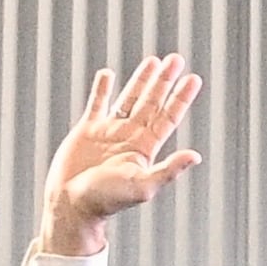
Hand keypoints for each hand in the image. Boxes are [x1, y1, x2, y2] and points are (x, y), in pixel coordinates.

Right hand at [37, 56, 204, 254]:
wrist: (71, 206)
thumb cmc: (106, 201)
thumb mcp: (142, 186)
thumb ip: (168, 170)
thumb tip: (195, 156)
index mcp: (144, 149)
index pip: (168, 117)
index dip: (181, 98)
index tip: (194, 78)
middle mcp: (129, 137)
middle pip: (151, 102)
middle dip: (164, 81)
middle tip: (176, 59)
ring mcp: (108, 133)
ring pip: (128, 99)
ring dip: (140, 80)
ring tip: (153, 61)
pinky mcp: (86, 132)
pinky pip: (96, 104)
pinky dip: (101, 89)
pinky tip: (107, 75)